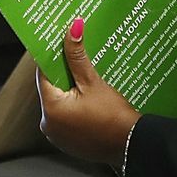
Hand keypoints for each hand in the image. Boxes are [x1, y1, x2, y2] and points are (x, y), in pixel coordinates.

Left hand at [37, 17, 139, 166]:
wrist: (133, 145)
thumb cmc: (114, 118)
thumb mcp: (94, 83)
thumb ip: (78, 56)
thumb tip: (72, 30)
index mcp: (50, 109)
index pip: (43, 75)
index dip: (53, 58)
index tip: (59, 45)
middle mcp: (49, 125)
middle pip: (53, 89)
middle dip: (65, 73)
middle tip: (76, 57)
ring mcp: (58, 136)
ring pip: (61, 103)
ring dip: (71, 90)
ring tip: (86, 77)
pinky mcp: (69, 143)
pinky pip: (68, 118)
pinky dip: (76, 107)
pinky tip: (90, 98)